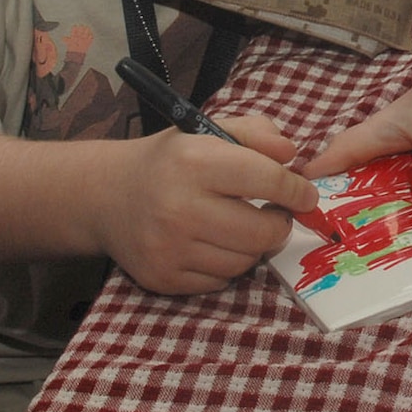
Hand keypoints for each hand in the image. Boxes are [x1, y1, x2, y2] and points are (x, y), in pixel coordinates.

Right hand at [100, 113, 318, 294]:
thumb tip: (291, 155)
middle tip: (276, 214)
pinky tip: (214, 244)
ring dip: (253, 246)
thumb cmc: (170, 161)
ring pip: (245, 262)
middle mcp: (180, 207)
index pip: (270, 181)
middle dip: (280, 223)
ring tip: (241, 226)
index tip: (304, 194)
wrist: (106, 196)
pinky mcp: (163, 277)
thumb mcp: (209, 131)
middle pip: (263, 232)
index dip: (297, 190)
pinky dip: (227, 265)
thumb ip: (256, 133)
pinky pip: (220, 281)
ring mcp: (169, 248)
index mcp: (195, 162)